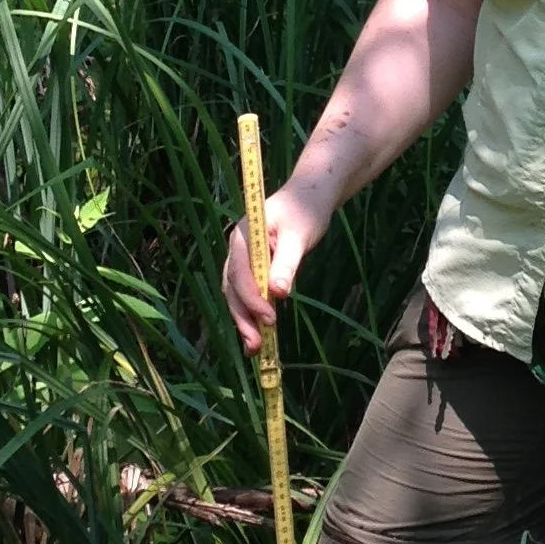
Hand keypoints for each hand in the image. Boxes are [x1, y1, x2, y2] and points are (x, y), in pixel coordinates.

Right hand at [223, 186, 318, 348]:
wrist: (312, 195)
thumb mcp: (300, 235)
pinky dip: (253, 312)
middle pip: (232, 287)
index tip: (269, 317)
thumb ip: (287, 263)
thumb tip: (278, 293)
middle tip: (255, 344)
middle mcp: (238, 249)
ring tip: (255, 348)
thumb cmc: (306, 209)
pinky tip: (260, 332)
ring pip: (237, 293)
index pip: (239, 271)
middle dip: (242, 316)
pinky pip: (250, 292)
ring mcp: (244, 259)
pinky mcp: (255, 268)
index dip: (251, 297)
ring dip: (244, 319)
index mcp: (244, 236)